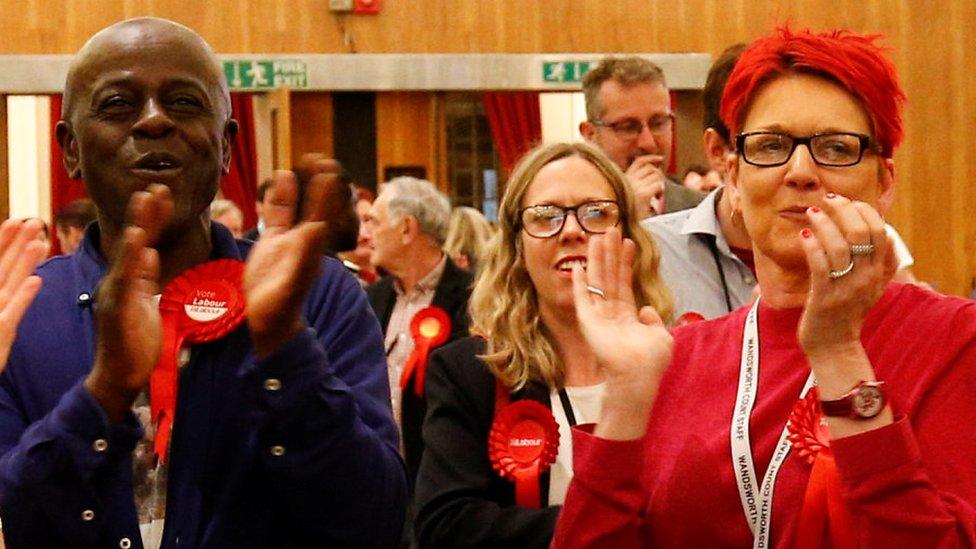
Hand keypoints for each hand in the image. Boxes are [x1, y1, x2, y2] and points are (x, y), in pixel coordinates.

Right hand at [0, 219, 45, 370]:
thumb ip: (5, 300)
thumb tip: (26, 280)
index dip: (2, 242)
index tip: (18, 221)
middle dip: (14, 242)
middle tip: (34, 220)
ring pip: (4, 285)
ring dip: (21, 262)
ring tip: (40, 241)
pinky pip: (9, 316)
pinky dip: (22, 298)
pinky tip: (37, 281)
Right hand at [85, 185, 172, 421]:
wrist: (122, 375)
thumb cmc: (136, 342)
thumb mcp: (146, 303)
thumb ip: (145, 278)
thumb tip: (149, 254)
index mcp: (129, 278)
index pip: (143, 242)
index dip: (152, 218)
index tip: (163, 194)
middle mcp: (119, 280)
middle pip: (134, 240)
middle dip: (145, 213)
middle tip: (158, 185)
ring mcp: (115, 291)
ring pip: (128, 252)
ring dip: (138, 224)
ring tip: (145, 199)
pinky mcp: (116, 305)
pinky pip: (124, 277)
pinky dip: (130, 257)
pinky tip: (136, 239)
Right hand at [245, 166, 334, 357]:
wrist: (267, 321)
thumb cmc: (281, 308)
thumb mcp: (292, 282)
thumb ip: (303, 256)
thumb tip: (317, 227)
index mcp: (313, 248)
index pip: (325, 214)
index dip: (328, 194)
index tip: (332, 171)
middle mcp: (305, 241)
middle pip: (317, 205)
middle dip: (321, 183)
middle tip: (324, 158)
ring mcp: (289, 240)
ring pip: (298, 206)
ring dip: (303, 184)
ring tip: (307, 161)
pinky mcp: (272, 243)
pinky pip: (278, 214)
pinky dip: (280, 196)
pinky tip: (282, 176)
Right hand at [571, 227, 671, 438]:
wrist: (637, 376)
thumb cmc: (650, 361)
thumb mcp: (661, 336)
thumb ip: (654, 320)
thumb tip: (646, 309)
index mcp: (626, 316)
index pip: (624, 282)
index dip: (625, 262)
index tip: (627, 242)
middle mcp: (610, 313)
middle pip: (609, 276)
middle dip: (610, 253)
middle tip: (609, 230)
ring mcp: (598, 317)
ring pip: (597, 281)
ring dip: (596, 259)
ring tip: (597, 237)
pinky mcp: (588, 322)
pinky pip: (582, 299)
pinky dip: (579, 283)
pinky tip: (578, 267)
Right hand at [625, 155, 665, 218]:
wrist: (621, 227)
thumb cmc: (625, 215)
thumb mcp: (626, 196)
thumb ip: (635, 184)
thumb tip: (653, 174)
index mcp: (622, 180)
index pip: (639, 162)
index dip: (651, 158)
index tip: (660, 159)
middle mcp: (628, 181)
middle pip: (650, 167)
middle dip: (658, 174)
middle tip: (658, 187)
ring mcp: (636, 187)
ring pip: (656, 175)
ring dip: (660, 183)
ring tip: (657, 196)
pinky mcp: (643, 195)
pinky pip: (659, 185)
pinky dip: (661, 190)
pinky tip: (657, 199)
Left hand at [797, 194, 895, 357]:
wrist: (834, 347)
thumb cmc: (848, 313)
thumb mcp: (872, 288)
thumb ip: (882, 263)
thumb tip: (886, 233)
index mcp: (879, 273)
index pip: (880, 232)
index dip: (865, 211)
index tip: (848, 202)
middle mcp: (867, 279)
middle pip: (861, 233)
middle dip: (844, 210)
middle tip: (828, 200)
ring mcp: (846, 289)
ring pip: (839, 246)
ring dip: (823, 223)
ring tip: (812, 212)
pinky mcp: (824, 298)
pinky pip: (820, 266)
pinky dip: (812, 246)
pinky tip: (804, 236)